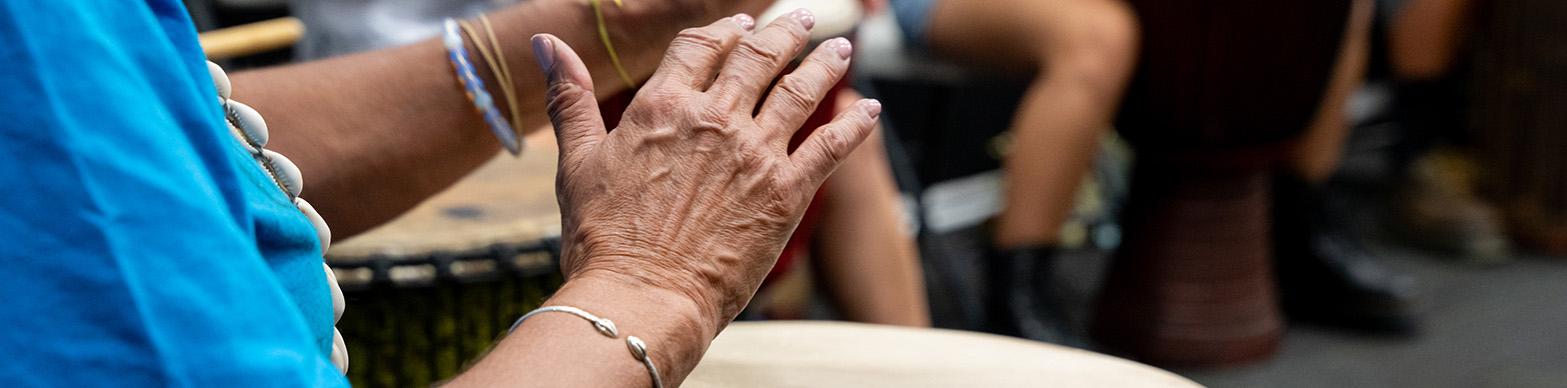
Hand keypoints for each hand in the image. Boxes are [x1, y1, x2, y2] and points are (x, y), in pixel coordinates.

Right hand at [532, 10, 879, 327]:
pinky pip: (831, 146)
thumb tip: (546, 44)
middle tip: (802, 20)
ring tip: (840, 49)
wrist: (641, 296)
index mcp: (662, 107)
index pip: (698, 47)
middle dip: (782, 34)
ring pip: (799, 91)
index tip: (738, 27)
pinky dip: (855, 125)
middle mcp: (714, 119)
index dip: (722, 32)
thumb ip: (569, 98)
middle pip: (757, 58)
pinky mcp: (786, 192)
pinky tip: (870, 110)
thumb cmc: (602, 238)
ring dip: (823, 65)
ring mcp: (755, 153)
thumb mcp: (575, 161)